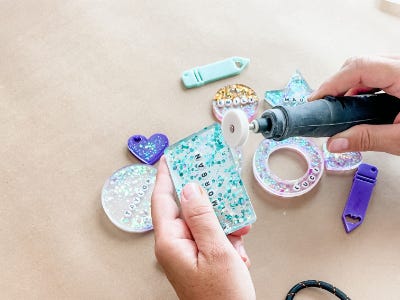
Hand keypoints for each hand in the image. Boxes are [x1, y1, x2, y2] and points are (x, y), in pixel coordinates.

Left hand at [151, 157, 254, 299]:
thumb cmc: (223, 297)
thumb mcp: (217, 250)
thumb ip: (202, 217)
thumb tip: (190, 189)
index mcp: (170, 242)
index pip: (162, 200)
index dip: (165, 176)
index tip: (169, 157)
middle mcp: (174, 246)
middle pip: (186, 209)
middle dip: (209, 204)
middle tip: (221, 191)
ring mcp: (186, 253)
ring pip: (203, 223)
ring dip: (223, 224)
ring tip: (238, 235)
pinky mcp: (198, 258)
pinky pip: (210, 237)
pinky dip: (226, 239)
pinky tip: (238, 250)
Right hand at [309, 55, 399, 154]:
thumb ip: (369, 139)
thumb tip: (336, 143)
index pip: (359, 68)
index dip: (333, 82)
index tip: (316, 99)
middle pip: (360, 65)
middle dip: (337, 84)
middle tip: (323, 105)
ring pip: (368, 68)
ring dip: (349, 86)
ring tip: (339, 108)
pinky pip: (378, 74)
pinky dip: (362, 88)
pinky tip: (358, 106)